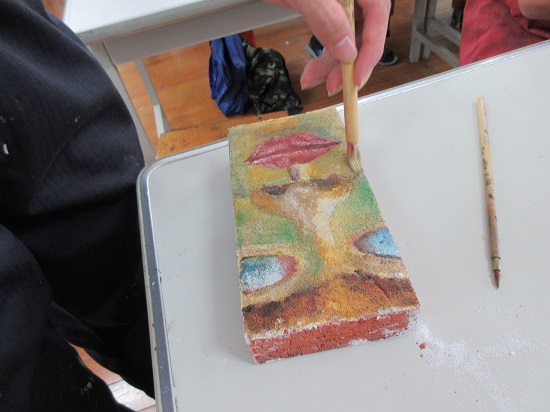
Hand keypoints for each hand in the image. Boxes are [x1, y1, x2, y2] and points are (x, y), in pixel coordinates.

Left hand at [265, 0, 390, 94]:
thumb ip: (327, 18)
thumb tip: (347, 51)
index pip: (378, 16)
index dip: (371, 51)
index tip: (357, 78)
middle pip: (363, 28)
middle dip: (347, 61)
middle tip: (334, 84)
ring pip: (346, 33)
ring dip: (332, 61)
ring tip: (314, 78)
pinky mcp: (326, 2)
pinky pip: (333, 28)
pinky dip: (323, 49)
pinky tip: (313, 66)